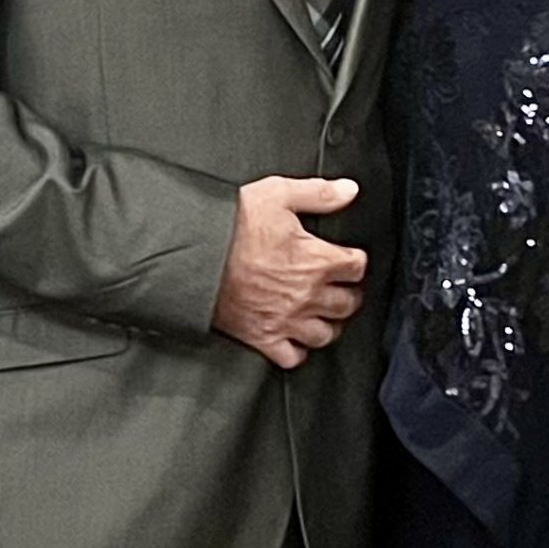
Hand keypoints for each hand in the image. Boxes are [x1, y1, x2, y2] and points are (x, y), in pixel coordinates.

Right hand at [210, 176, 366, 369]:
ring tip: (323, 314)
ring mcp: (285, 320)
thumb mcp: (277, 195)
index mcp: (316, 260)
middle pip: (347, 304)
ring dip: (328, 324)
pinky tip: (295, 338)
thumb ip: (319, 194)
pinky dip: (299, 350)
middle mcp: (307, 295)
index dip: (354, 260)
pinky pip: (293, 357)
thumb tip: (350, 190)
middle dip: (348, 294)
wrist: (192, 256)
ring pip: (326, 334)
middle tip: (340, 288)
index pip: (357, 267)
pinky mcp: (262, 337)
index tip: (348, 258)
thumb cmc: (231, 226)